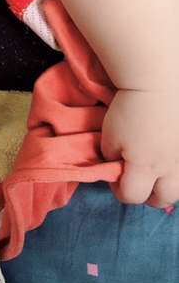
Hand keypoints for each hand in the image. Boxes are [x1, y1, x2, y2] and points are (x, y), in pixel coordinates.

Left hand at [101, 88, 178, 207]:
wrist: (159, 83)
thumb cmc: (130, 108)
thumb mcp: (110, 136)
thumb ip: (112, 158)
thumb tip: (117, 167)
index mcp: (145, 167)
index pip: (132, 196)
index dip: (119, 190)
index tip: (115, 177)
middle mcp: (170, 168)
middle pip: (161, 199)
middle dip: (146, 196)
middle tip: (138, 182)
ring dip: (166, 187)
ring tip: (156, 174)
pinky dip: (176, 171)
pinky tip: (168, 160)